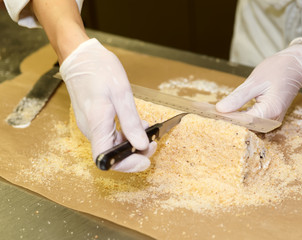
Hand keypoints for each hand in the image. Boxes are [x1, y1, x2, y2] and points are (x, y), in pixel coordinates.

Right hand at [60, 38, 155, 171]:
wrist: (80, 56)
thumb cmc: (99, 70)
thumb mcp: (121, 93)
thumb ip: (131, 122)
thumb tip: (141, 145)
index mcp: (96, 123)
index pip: (106, 158)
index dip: (126, 165)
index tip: (145, 161)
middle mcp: (90, 128)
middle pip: (111, 153)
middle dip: (134, 153)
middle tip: (153, 143)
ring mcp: (91, 124)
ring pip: (112, 144)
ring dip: (131, 143)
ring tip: (148, 132)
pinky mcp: (94, 119)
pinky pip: (110, 134)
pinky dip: (125, 133)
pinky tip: (137, 124)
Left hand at [216, 38, 301, 120]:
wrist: (296, 66)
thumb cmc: (277, 70)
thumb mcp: (254, 82)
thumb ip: (237, 98)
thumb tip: (220, 110)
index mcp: (269, 112)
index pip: (241, 122)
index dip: (225, 118)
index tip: (209, 114)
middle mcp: (271, 120)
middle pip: (244, 126)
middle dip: (227, 120)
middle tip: (208, 113)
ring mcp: (271, 120)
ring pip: (247, 125)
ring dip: (232, 119)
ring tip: (215, 112)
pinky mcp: (269, 117)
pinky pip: (252, 121)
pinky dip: (240, 116)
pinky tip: (228, 111)